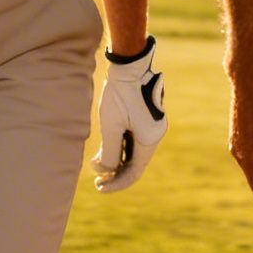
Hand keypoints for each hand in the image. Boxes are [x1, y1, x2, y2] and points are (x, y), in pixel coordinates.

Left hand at [91, 36, 166, 191]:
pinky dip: (120, 148)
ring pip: (134, 153)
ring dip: (117, 161)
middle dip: (115, 173)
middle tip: (97, 179)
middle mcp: (155, 135)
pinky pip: (134, 141)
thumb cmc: (120, 95)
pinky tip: (105, 149)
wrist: (130, 65)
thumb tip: (103, 170)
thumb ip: (108, 152)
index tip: (99, 187)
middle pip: (135, 164)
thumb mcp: (111, 125)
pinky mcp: (146, 118)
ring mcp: (152, 126)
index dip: (116, 183)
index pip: (134, 172)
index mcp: (150, 140)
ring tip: (97, 164)